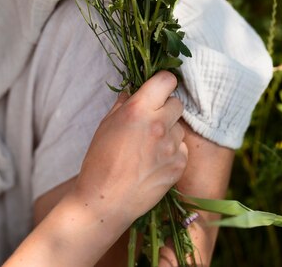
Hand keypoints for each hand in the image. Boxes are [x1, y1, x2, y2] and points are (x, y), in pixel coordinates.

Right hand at [72, 71, 187, 233]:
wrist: (105, 201)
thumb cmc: (99, 161)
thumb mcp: (106, 124)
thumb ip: (124, 104)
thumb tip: (133, 91)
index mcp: (138, 110)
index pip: (166, 80)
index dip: (162, 83)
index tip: (158, 90)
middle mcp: (158, 124)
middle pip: (177, 103)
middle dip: (166, 109)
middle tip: (152, 121)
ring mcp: (170, 146)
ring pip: (180, 128)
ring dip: (169, 132)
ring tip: (150, 146)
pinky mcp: (178, 166)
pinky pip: (182, 149)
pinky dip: (172, 153)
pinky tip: (155, 162)